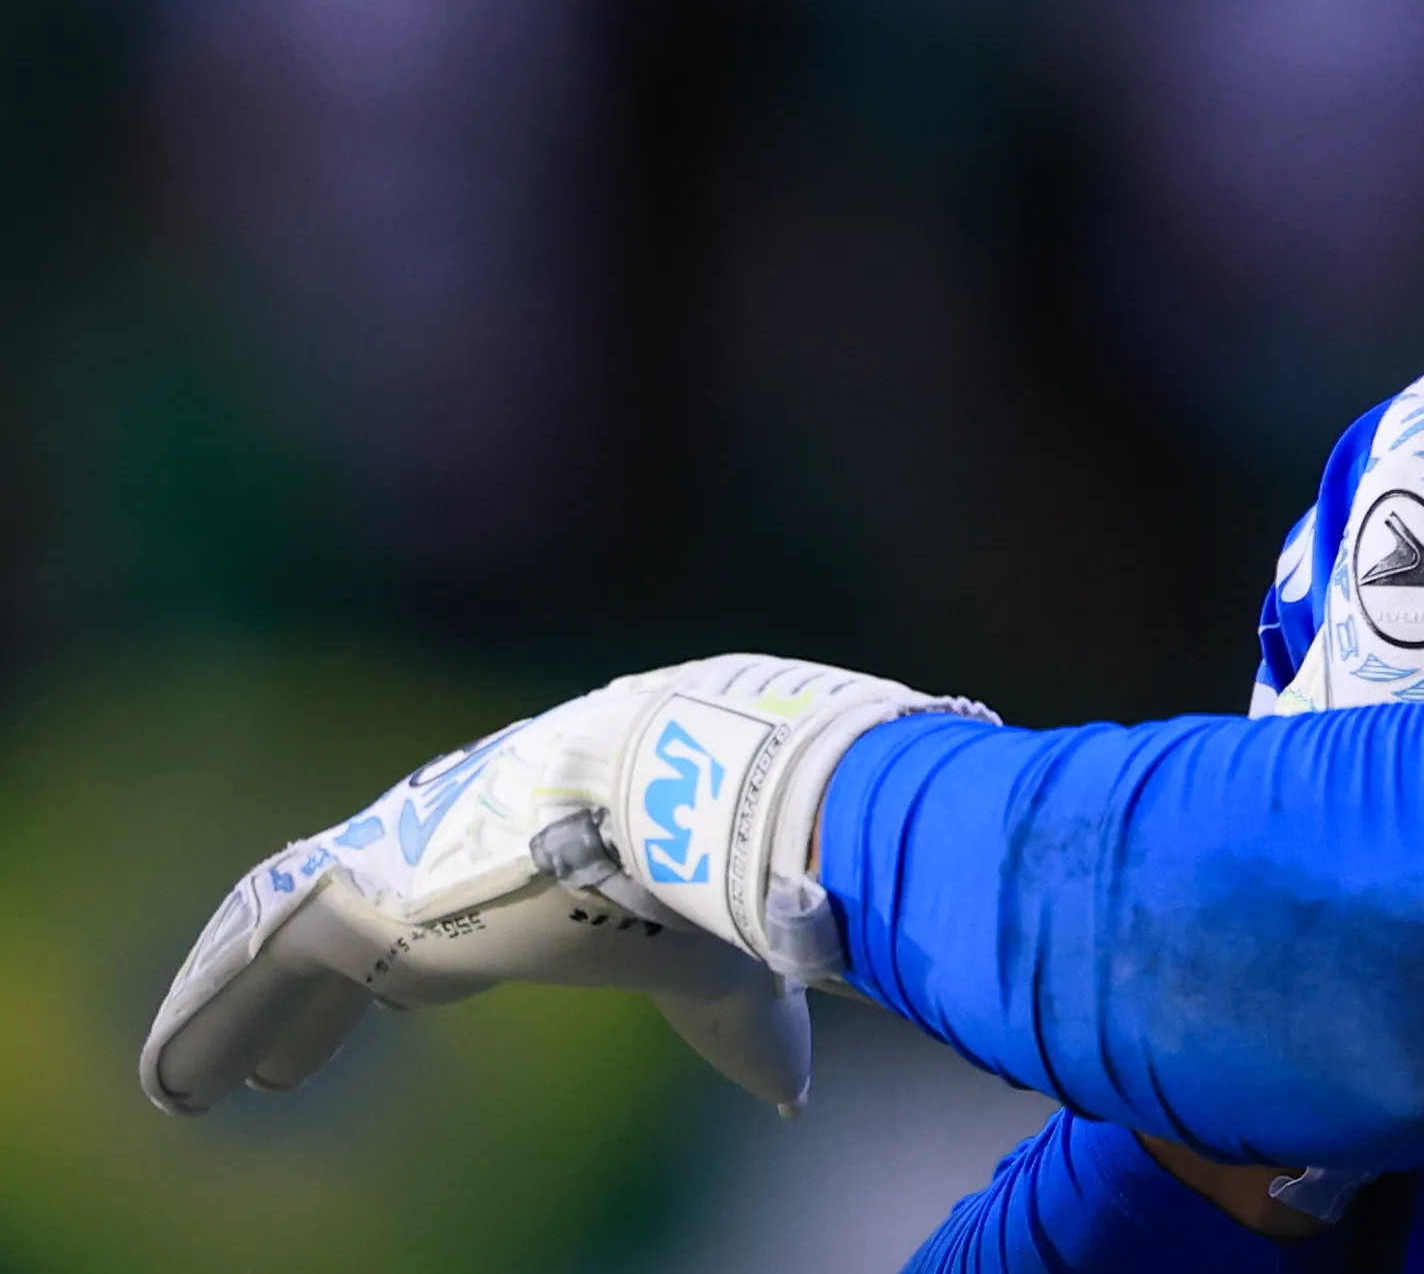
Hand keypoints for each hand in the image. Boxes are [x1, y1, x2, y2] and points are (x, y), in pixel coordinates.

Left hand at [142, 654, 991, 1117]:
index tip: (397, 1004)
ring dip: (236, 1011)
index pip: (451, 910)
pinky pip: (247, 970)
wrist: (686, 795)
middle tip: (280, 1062)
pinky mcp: (354, 904)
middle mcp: (448, 842)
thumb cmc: (714, 873)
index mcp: (530, 848)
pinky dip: (201, 1024)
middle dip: (312, 996)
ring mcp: (394, 866)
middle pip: (357, 924)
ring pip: (287, 944)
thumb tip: (789, 1093)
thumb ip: (733, 1034)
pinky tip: (169, 1085)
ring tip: (189, 1081)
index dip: (416, 968)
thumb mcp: (721, 965)